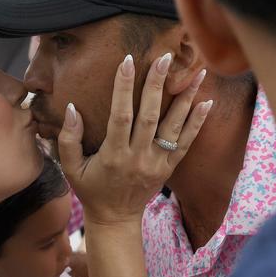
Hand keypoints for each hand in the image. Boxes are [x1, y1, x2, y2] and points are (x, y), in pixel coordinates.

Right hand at [58, 53, 211, 225]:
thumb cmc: (90, 189)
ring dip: (186, 98)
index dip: (123, 87)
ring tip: (196, 73)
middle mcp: (138, 157)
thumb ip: (68, 138)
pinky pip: (186, 143)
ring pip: (173, 127)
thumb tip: (72, 108)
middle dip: (156, 85)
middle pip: (149, 116)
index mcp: (113, 155)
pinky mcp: (169, 168)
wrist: (115, 218)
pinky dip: (197, 123)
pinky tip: (206, 102)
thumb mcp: (71, 168)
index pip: (120, 115)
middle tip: (164, 58)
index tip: (126, 61)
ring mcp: (157, 163)